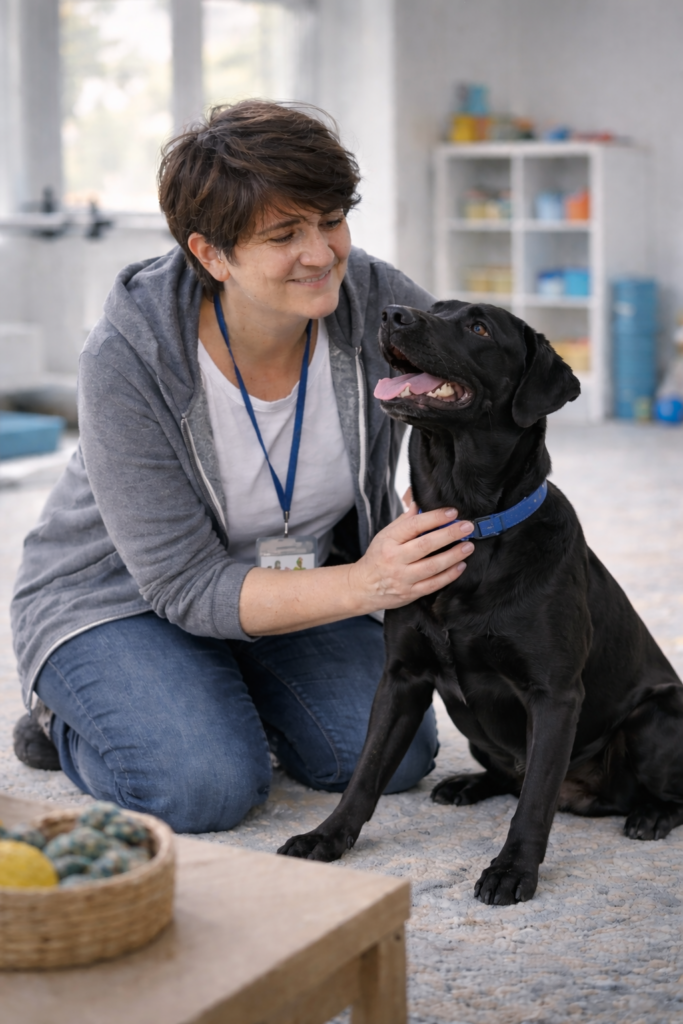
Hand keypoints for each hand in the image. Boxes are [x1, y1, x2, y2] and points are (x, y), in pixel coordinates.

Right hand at [348, 503, 473, 613]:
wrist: (363, 587)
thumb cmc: (378, 557)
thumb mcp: (386, 535)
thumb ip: (405, 520)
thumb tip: (420, 502)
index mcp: (389, 541)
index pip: (413, 525)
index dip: (435, 517)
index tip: (452, 512)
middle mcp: (395, 559)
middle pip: (425, 545)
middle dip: (449, 534)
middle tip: (467, 527)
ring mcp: (403, 578)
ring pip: (432, 566)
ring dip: (453, 555)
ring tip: (468, 546)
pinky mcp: (410, 593)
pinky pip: (433, 584)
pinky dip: (449, 575)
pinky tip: (460, 566)